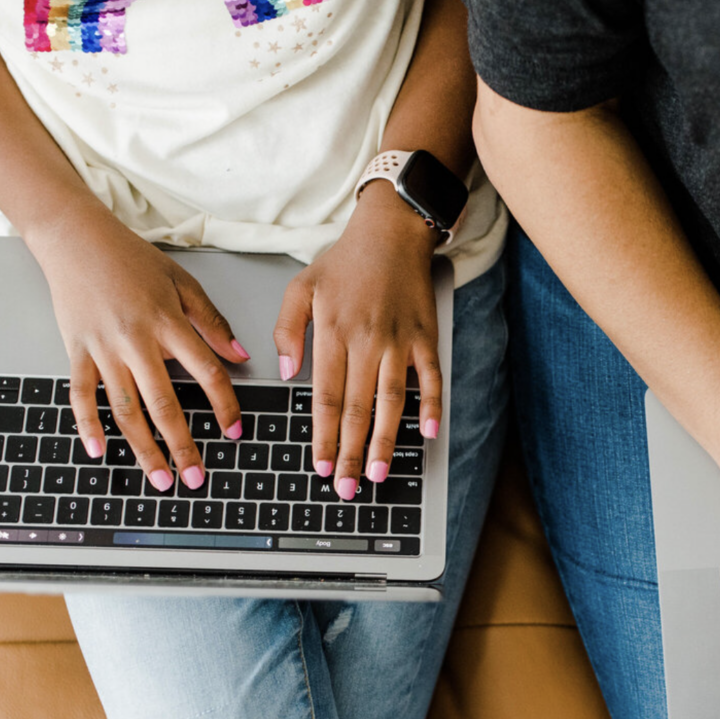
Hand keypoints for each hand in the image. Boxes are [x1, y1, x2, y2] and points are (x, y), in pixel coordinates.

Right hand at [30, 214, 248, 490]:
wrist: (77, 239)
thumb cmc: (131, 259)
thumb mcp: (182, 283)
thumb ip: (211, 322)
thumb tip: (239, 356)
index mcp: (168, 322)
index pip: (205, 372)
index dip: (223, 405)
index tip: (234, 431)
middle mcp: (135, 340)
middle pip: (163, 404)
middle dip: (182, 446)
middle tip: (195, 478)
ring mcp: (102, 349)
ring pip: (125, 409)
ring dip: (143, 449)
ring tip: (159, 478)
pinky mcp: (76, 351)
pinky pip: (81, 395)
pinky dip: (88, 425)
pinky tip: (99, 451)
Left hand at [273, 182, 442, 499]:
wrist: (391, 231)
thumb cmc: (344, 262)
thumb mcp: (300, 287)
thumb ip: (287, 330)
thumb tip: (288, 372)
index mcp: (333, 334)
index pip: (324, 397)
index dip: (321, 436)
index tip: (318, 465)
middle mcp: (367, 342)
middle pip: (356, 409)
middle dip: (349, 453)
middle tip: (345, 487)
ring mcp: (399, 342)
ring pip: (391, 402)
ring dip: (384, 442)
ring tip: (377, 474)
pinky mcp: (425, 337)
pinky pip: (430, 378)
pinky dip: (432, 407)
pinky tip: (428, 434)